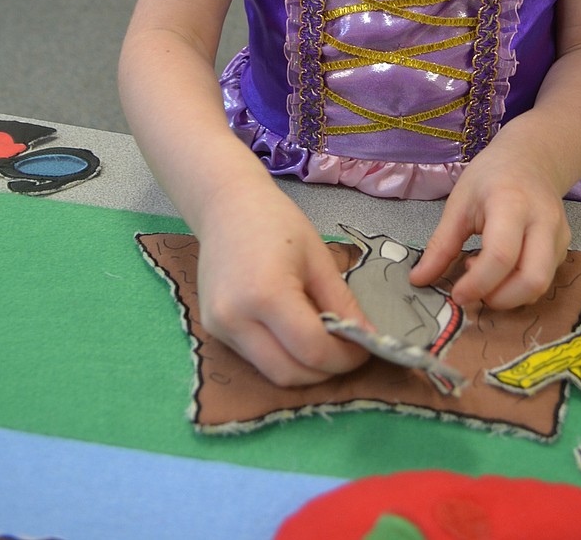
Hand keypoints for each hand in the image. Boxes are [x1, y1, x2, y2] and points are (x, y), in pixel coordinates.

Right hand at [196, 171, 371, 386]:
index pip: (312, 349)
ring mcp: (219, 327)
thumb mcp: (318, 258)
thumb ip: (342, 302)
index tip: (364, 348)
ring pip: (271, 372)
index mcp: (267, 294)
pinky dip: (281, 355)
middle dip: (325, 371)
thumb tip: (367, 337)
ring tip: (323, 342)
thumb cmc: (276, 221)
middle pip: (289, 373)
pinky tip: (294, 333)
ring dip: (303, 368)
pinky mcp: (213, 330)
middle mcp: (236, 318)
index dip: (345, 357)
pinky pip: (254, 358)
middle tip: (347, 351)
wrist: (226, 205)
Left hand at [409, 136, 570, 309]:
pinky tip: (500, 270)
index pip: (500, 255)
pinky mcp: (565, 248)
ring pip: (541, 285)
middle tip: (474, 292)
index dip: (478, 284)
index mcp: (511, 203)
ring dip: (510, 296)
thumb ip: (440, 244)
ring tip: (485, 275)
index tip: (456, 294)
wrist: (532, 158)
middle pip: (533, 280)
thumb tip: (418, 280)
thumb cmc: (491, 176)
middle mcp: (543, 221)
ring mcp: (559, 235)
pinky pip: (544, 280)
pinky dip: (519, 287)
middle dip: (500, 299)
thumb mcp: (459, 202)